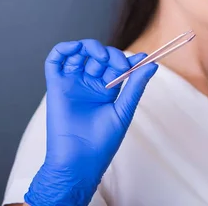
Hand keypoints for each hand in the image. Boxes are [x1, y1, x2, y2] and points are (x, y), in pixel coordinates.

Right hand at [24, 39, 157, 205]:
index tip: (142, 58)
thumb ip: (135, 85)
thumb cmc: (102, 142)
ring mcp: (72, 83)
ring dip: (90, 47)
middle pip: (99, 56)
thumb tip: (152, 64)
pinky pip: (55, 61)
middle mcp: (89, 84)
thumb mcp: (123, 110)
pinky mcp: (56, 86)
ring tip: (101, 57)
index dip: (127, 59)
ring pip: (79, 53)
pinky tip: (77, 49)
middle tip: (119, 64)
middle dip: (111, 54)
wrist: (79, 161)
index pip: (117, 65)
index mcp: (106, 89)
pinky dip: (64, 49)